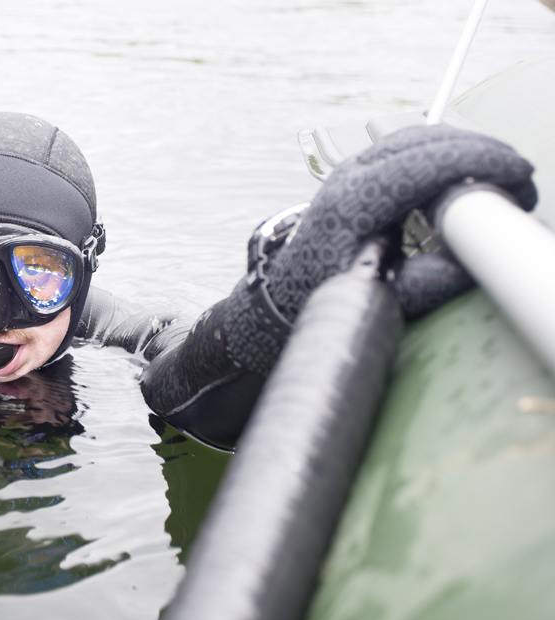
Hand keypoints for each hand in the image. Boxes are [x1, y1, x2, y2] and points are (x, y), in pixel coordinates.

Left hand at [268, 125, 535, 321]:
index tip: (518, 174)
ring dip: (465, 148)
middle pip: (427, 139)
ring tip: (502, 176)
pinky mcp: (361, 172)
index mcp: (356, 200)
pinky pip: (410, 146)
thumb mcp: (374, 296)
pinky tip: (470, 173)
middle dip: (481, 150)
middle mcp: (352, 175)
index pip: (426, 162)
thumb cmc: (326, 293)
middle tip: (520, 178)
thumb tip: (463, 268)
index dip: (479, 162)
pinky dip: (446, 151)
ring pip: (419, 136)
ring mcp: (354, 169)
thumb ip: (420, 286)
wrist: (285, 290)